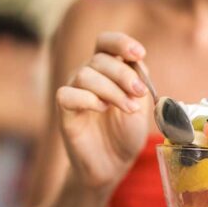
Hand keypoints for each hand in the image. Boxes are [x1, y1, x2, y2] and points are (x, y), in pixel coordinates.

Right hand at [56, 32, 150, 190]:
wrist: (115, 164)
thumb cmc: (127, 132)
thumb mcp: (142, 104)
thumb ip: (139, 81)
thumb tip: (136, 62)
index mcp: (108, 70)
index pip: (106, 42)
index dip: (120, 42)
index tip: (139, 53)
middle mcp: (88, 76)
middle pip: (99, 59)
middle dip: (124, 74)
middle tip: (139, 93)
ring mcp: (74, 93)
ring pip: (85, 75)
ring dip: (112, 90)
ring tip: (129, 108)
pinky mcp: (65, 113)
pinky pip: (67, 95)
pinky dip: (88, 99)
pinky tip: (102, 109)